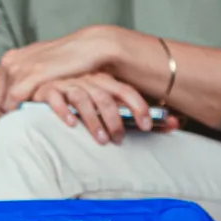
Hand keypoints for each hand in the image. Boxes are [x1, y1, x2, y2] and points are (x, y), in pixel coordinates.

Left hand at [0, 27, 125, 111]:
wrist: (87, 48)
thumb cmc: (64, 58)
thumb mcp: (35, 61)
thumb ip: (14, 70)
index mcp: (9, 59)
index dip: (7, 105)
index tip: (21, 113)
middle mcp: (9, 62)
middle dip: (12, 112)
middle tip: (31, 118)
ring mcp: (18, 68)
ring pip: (5, 104)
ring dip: (18, 115)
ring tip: (36, 118)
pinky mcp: (30, 76)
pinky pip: (15, 102)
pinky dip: (23, 113)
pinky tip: (38, 116)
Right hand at [29, 72, 177, 144]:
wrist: (45, 85)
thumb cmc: (84, 100)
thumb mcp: (111, 104)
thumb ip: (137, 114)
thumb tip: (176, 123)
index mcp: (105, 80)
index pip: (126, 90)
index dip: (138, 107)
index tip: (146, 126)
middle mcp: (88, 79)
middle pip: (105, 98)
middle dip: (115, 120)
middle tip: (119, 140)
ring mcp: (68, 83)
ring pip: (83, 99)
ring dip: (93, 121)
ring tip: (100, 140)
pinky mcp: (48, 90)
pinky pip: (56, 98)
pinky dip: (64, 111)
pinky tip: (72, 124)